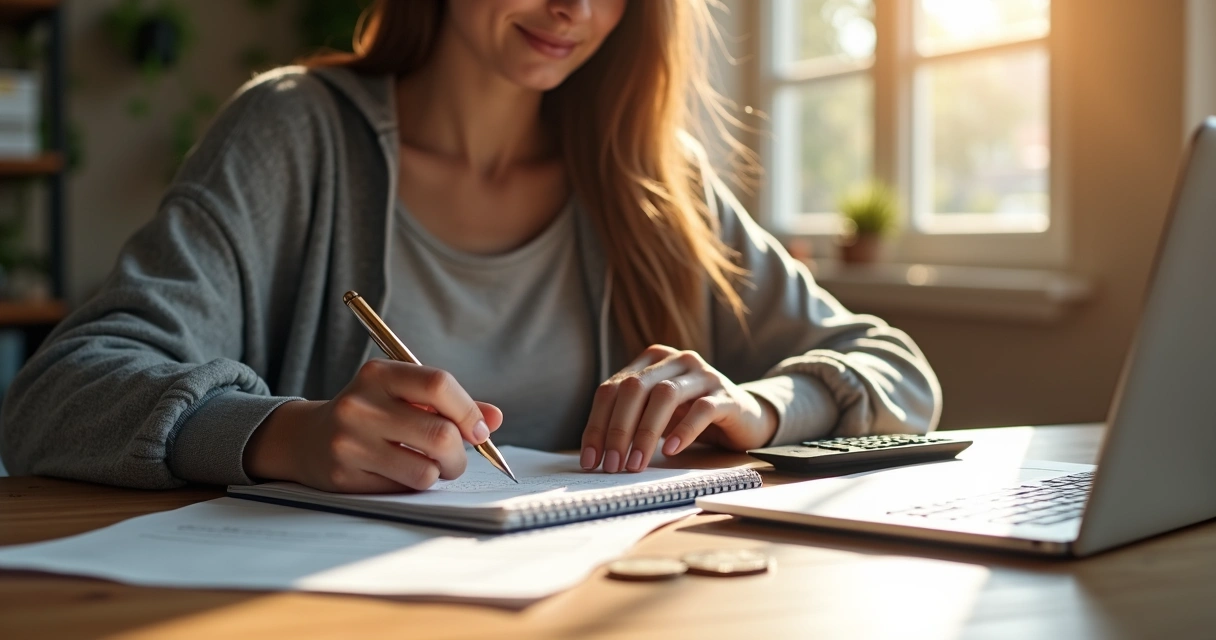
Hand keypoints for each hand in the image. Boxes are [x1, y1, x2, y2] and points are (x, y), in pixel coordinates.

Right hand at [244, 359, 502, 492]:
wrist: (306, 439)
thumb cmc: (372, 414)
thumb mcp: (404, 396)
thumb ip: (451, 404)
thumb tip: (494, 419)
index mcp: (379, 374)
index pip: (438, 384)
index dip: (469, 411)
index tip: (479, 430)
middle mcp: (361, 404)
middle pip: (439, 434)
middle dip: (459, 453)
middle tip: (455, 457)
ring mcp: (349, 441)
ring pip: (425, 470)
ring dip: (438, 474)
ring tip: (429, 467)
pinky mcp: (344, 476)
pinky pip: (402, 489)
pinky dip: (413, 485)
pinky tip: (398, 473)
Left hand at [580, 345, 777, 472]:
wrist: (745, 417)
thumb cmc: (691, 416)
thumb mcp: (656, 413)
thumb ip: (629, 420)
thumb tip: (595, 455)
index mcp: (652, 359)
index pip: (612, 388)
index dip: (597, 424)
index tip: (589, 460)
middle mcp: (676, 360)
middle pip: (635, 389)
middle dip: (617, 430)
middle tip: (611, 465)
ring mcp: (703, 374)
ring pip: (665, 396)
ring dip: (645, 433)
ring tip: (635, 464)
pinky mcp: (726, 395)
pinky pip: (702, 410)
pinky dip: (683, 431)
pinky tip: (671, 451)